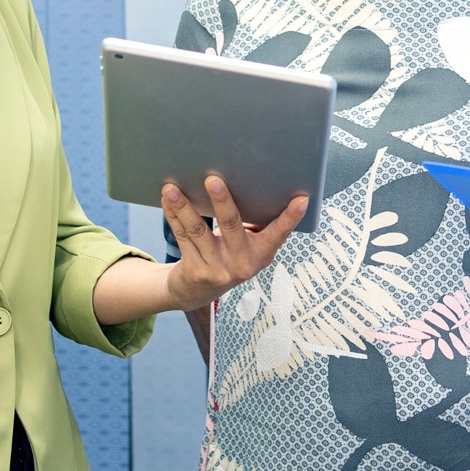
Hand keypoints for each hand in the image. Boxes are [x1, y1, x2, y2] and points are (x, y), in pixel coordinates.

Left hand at [161, 175, 307, 310]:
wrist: (196, 291)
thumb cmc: (227, 256)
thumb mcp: (246, 246)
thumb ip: (252, 224)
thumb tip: (249, 181)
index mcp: (262, 254)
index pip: (279, 233)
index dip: (291, 217)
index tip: (302, 199)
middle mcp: (242, 264)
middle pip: (231, 225)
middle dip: (221, 200)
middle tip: (213, 179)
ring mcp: (218, 270)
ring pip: (198, 230)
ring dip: (184, 206)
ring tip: (172, 188)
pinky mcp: (195, 272)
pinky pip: (183, 237)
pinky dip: (174, 215)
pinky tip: (167, 199)